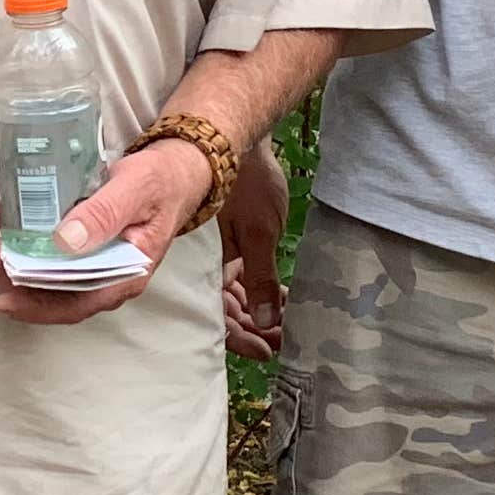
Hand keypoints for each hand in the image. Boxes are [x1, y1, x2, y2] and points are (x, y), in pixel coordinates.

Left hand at [0, 139, 208, 325]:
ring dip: (5, 247)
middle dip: (6, 267)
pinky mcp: (76, 244)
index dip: (33, 307)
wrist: (174, 170)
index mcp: (123, 276)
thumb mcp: (135, 190)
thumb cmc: (160, 182)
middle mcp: (101, 277)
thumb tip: (65, 243)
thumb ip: (105, 214)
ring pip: (37, 269)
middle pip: (46, 290)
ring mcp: (87, 262)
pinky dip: (15, 233)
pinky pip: (40, 249)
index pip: (73, 306)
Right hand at [220, 135, 290, 358]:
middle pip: (229, 313)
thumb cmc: (245, 186)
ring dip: (262, 315)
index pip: (219, 318)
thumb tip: (263, 323)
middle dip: (257, 331)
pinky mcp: (232, 249)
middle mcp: (208, 268)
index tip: (269, 351)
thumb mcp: (258, 235)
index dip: (242, 340)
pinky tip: (285, 302)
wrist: (239, 143)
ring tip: (290, 326)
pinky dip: (263, 294)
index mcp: (204, 268)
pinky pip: (245, 281)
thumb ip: (260, 280)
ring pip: (238, 299)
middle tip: (287, 342)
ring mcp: (220, 259)